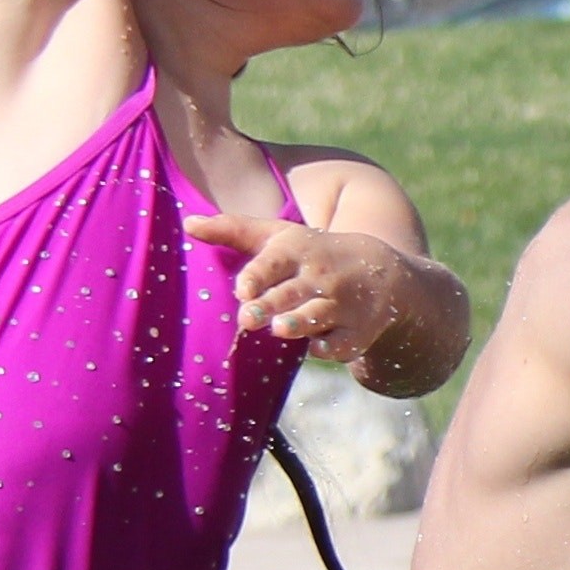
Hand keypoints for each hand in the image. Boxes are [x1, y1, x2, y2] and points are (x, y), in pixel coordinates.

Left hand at [186, 212, 422, 365]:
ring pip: (317, 316)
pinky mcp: (358, 331)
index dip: (258, 275)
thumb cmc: (314, 254)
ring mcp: (342, 303)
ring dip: (299, 323)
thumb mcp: (280, 237)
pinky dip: (329, 346)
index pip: (274, 262)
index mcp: (298, 251)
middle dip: (270, 305)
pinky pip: (340, 343)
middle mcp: (321, 276)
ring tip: (279, 328)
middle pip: (291, 293)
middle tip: (247, 318)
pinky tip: (318, 344)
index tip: (243, 290)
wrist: (382, 271)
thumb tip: (187, 223)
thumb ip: (234, 230)